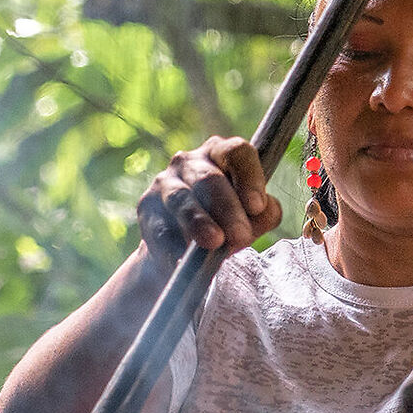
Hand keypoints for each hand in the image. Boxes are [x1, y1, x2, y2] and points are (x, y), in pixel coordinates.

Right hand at [136, 137, 281, 265]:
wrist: (182, 251)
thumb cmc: (225, 225)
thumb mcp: (250, 219)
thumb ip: (264, 214)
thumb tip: (267, 210)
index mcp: (221, 154)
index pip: (236, 152)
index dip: (249, 177)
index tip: (257, 206)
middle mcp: (190, 161)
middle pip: (209, 179)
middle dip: (227, 209)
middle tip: (240, 236)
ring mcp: (164, 182)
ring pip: (182, 199)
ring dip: (198, 222)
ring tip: (214, 243)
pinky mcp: (146, 207)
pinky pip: (160, 227)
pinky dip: (174, 246)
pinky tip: (183, 260)